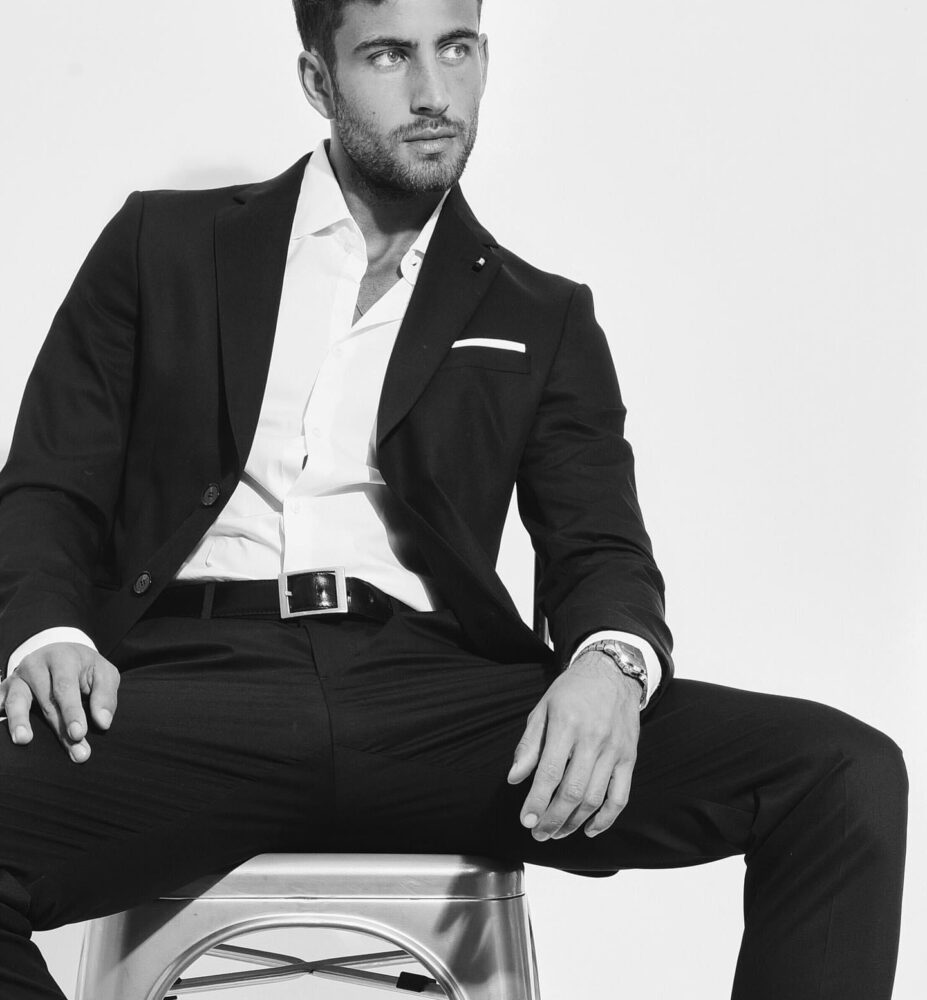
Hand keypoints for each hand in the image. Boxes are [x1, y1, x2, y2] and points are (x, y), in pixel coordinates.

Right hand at [0, 643, 119, 762]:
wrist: (62, 654)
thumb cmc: (86, 668)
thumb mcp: (104, 674)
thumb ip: (105, 696)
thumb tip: (102, 722)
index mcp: (62, 658)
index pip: (65, 687)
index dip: (72, 711)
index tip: (79, 734)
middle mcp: (35, 665)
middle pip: (45, 700)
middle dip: (59, 729)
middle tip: (75, 752)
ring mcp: (17, 678)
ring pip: (15, 701)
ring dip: (19, 722)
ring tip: (23, 740)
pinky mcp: (4, 690)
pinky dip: (0, 716)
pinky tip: (4, 734)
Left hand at [507, 650, 640, 839]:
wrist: (612, 673)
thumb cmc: (572, 691)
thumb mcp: (543, 709)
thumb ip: (529, 744)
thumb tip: (515, 778)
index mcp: (567, 725)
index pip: (550, 772)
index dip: (537, 801)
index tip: (525, 820)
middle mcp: (593, 739)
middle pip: (573, 791)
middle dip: (553, 818)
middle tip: (538, 833)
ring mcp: (614, 750)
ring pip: (595, 798)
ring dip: (574, 822)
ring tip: (557, 832)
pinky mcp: (629, 758)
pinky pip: (620, 796)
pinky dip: (606, 818)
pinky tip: (589, 829)